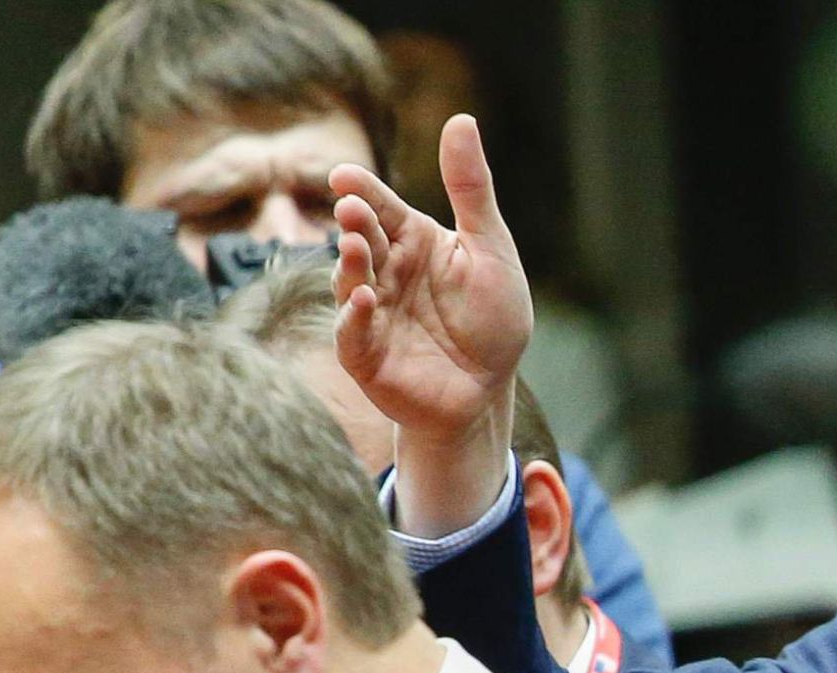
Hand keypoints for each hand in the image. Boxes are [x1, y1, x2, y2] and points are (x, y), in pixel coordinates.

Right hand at [329, 113, 528, 457]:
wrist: (488, 390)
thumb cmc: (492, 320)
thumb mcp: (490, 249)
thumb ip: (472, 190)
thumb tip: (460, 120)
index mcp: (413, 242)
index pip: (381, 207)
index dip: (362, 191)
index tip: (345, 176)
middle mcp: (385, 273)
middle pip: (361, 239)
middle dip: (354, 223)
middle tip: (350, 207)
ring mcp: (370, 313)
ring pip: (349, 281)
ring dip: (350, 264)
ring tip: (357, 246)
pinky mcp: (365, 355)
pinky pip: (351, 334)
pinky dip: (352, 317)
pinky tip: (362, 299)